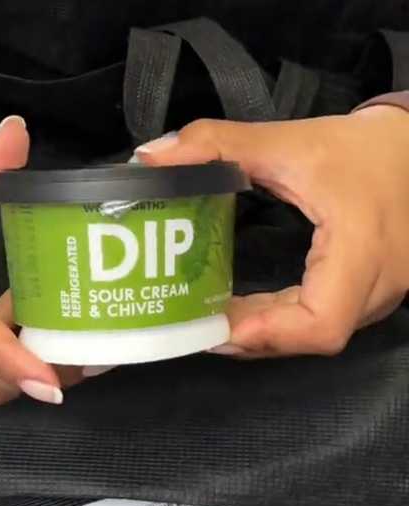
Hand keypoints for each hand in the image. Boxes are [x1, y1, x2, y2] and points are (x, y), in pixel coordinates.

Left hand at [136, 105, 408, 356]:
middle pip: (315, 337)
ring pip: (319, 335)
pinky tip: (246, 311)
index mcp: (362, 251)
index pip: (324, 324)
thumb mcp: (288, 141)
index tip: (219, 325)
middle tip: (197, 323)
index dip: (269, 335)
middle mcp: (380, 285)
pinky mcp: (372, 296)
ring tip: (211, 318)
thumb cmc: (359, 148)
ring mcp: (381, 296)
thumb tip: (151, 156)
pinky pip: (324, 322)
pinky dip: (282, 322)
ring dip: (265, 332)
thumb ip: (217, 145)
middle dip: (252, 336)